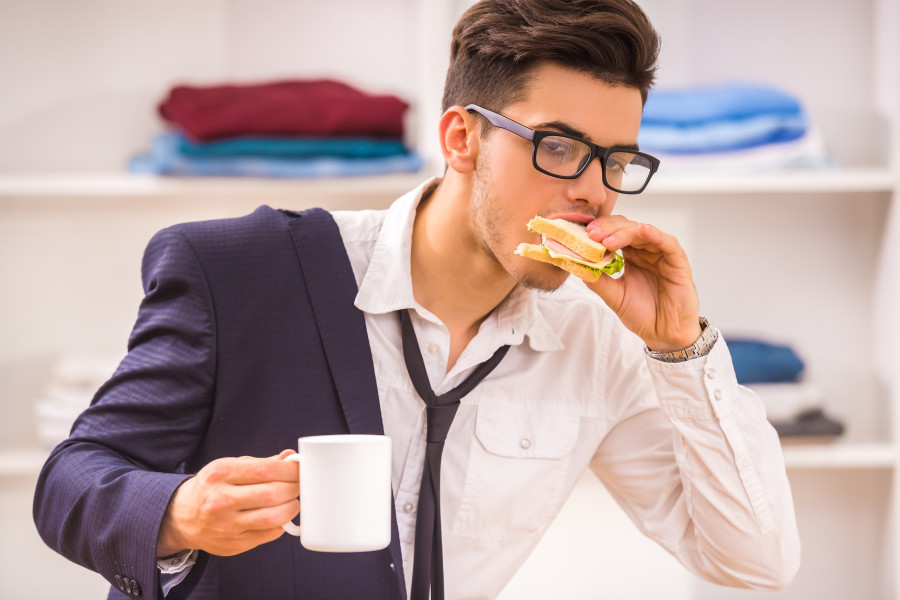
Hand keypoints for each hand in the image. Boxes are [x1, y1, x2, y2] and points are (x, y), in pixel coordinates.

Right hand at [156, 450, 299, 557]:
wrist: (182, 517)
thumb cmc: (213, 487)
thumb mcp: (231, 467)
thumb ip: (262, 463)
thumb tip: (290, 457)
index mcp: (220, 473)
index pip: (266, 470)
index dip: (290, 470)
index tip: (299, 470)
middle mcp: (220, 500)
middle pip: (272, 494)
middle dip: (294, 488)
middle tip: (298, 486)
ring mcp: (225, 525)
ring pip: (273, 518)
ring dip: (291, 508)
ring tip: (292, 501)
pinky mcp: (232, 545)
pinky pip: (268, 535)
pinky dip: (280, 524)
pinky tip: (279, 516)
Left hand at [585, 216, 700, 350]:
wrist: (664, 335)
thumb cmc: (643, 315)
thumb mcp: (615, 296)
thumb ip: (599, 280)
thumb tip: (578, 265)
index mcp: (632, 257)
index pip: (616, 234)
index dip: (600, 231)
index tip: (584, 234)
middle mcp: (647, 252)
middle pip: (627, 228)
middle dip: (608, 228)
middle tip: (592, 234)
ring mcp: (663, 255)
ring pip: (644, 232)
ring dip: (625, 232)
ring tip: (608, 240)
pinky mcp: (678, 262)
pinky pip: (668, 243)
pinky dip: (655, 235)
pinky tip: (642, 230)